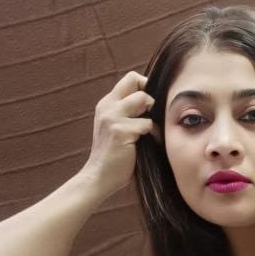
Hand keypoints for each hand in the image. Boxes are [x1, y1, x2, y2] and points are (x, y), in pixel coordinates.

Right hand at [80, 71, 156, 195]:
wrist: (99, 177)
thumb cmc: (114, 156)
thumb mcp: (117, 127)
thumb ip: (129, 113)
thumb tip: (154, 102)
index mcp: (107, 104)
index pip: (130, 79)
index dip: (145, 87)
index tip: (150, 106)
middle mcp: (107, 106)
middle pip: (136, 81)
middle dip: (149, 97)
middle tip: (150, 118)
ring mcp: (112, 117)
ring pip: (144, 100)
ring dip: (152, 117)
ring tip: (150, 134)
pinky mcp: (120, 130)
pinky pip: (148, 124)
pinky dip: (153, 135)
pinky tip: (148, 146)